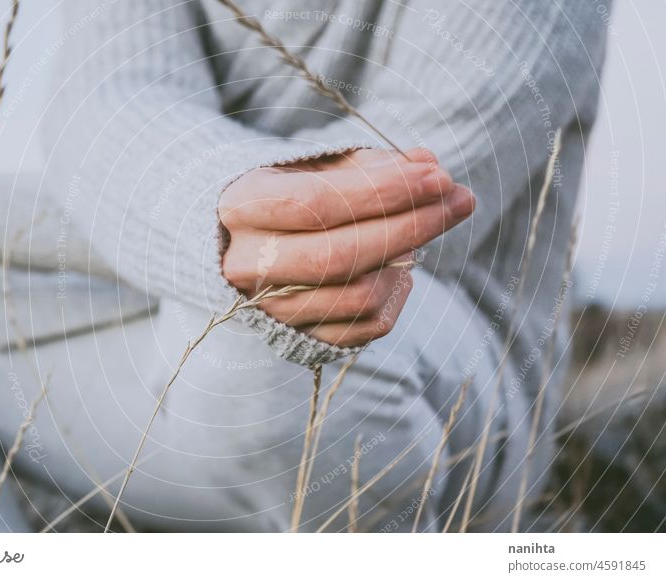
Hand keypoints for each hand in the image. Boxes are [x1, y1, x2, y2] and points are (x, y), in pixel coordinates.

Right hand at [219, 148, 474, 346]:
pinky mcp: (297, 336)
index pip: (316, 203)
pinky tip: (401, 268)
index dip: (382, 192)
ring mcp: (270, 307)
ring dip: (406, 260)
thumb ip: (370, 165)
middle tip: (458, 200)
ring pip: (358, 296)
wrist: (246, 245)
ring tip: (425, 229)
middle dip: (410, 226)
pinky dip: (395, 296)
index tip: (436, 176)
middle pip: (338, 256)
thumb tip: (429, 166)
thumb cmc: (290, 195)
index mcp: (242, 208)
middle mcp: (247, 264)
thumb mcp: (318, 166)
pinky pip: (364, 328)